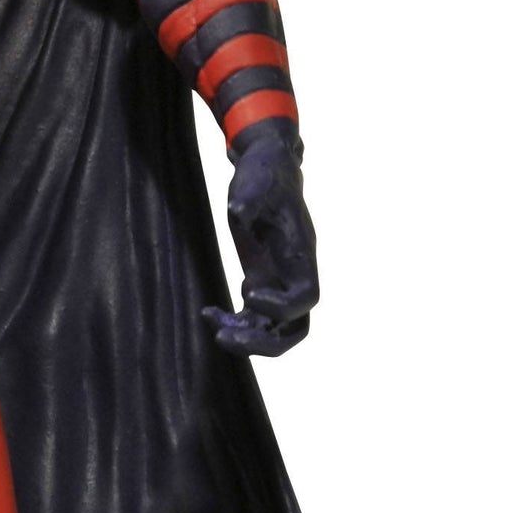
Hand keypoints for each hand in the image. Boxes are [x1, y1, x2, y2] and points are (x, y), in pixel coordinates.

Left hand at [203, 117, 316, 357]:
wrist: (265, 170)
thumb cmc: (264, 175)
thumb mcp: (255, 181)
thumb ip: (249, 198)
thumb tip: (238, 210)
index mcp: (301, 254)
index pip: (305, 298)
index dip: (281, 307)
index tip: (245, 293)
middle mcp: (293, 275)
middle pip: (294, 329)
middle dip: (263, 342)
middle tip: (224, 338)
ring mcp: (278, 282)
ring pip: (274, 331)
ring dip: (247, 339)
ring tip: (214, 328)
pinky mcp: (261, 283)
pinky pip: (253, 319)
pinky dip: (232, 323)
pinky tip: (208, 313)